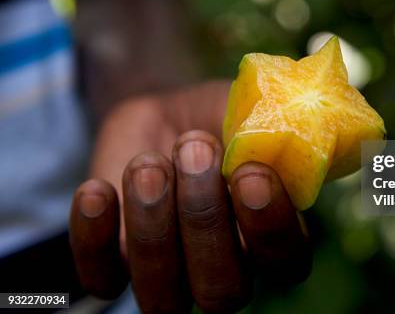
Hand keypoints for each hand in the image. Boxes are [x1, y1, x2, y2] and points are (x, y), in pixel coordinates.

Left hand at [69, 81, 310, 312]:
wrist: (171, 118)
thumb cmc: (223, 119)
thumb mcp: (251, 112)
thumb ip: (269, 130)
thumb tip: (275, 140)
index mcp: (270, 239)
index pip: (286, 262)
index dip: (270, 227)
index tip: (251, 172)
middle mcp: (224, 272)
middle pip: (223, 292)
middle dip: (206, 221)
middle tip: (196, 153)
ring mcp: (168, 275)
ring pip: (162, 296)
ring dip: (154, 225)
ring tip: (149, 163)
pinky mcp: (115, 264)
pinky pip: (100, 278)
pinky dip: (95, 238)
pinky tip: (99, 190)